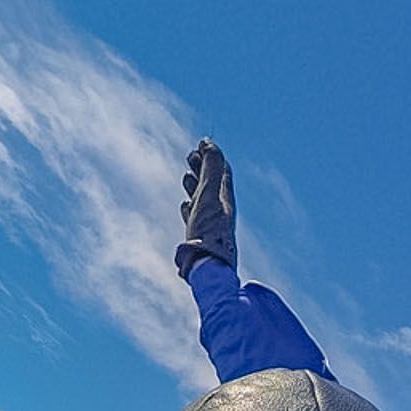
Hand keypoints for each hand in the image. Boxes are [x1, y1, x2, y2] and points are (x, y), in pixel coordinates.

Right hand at [176, 137, 236, 275]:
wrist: (209, 268)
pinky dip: (190, 205)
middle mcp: (221, 210)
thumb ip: (210, 169)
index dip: (213, 155)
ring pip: (203, 199)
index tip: (203, 142)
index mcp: (225, 198)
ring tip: (187, 175)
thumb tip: (209, 143)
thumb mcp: (209, 194)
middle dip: (203, 167)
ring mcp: (211, 224)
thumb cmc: (209, 231)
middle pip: (213, 183)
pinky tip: (185, 205)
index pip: (223, 171)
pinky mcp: (202, 237)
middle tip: (191, 155)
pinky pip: (196, 216)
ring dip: (195, 185)